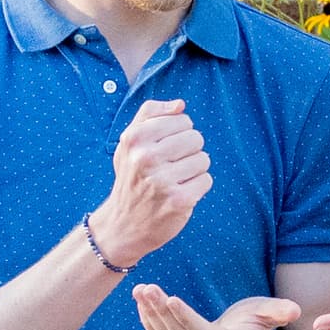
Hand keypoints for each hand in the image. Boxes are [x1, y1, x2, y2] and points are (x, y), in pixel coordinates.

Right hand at [90, 98, 209, 263]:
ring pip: (204, 159)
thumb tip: (180, 105)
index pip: (182, 119)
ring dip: (193, 170)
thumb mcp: (129, 142)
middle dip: (188, 151)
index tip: (165, 148)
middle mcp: (146, 157)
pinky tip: (180, 193)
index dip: (179, 133)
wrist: (123, 224)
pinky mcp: (179, 200)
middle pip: (196, 138)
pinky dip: (197, 187)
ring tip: (174, 180)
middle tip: (170, 166)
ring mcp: (162, 180)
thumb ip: (151, 114)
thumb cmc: (131, 177)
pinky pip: (206, 180)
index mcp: (134, 138)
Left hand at [132, 285, 296, 329]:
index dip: (187, 318)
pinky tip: (143, 307)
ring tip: (141, 292)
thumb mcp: (267, 312)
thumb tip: (294, 310)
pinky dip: (150, 328)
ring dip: (151, 318)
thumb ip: (278, 311)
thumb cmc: (253, 322)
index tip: (170, 298)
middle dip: (161, 312)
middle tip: (147, 288)